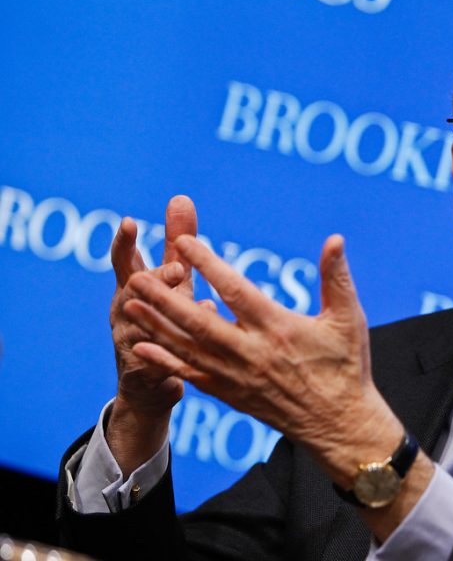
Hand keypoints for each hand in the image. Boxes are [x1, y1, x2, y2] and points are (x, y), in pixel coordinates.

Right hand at [107, 195, 207, 475]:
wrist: (149, 382)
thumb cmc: (163, 317)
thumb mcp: (171, 280)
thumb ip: (175, 242)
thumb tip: (181, 198)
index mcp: (130, 288)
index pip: (124, 262)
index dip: (125, 243)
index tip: (130, 222)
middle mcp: (125, 312)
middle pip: (133, 292)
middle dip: (155, 280)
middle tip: (178, 270)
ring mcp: (130, 341)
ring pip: (146, 326)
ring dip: (166, 314)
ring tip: (191, 299)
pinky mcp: (143, 369)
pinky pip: (162, 357)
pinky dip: (179, 347)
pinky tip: (200, 337)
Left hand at [121, 234, 404, 486]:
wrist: (339, 423)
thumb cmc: (347, 367)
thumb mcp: (349, 318)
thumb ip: (337, 277)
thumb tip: (335, 238)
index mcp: (278, 328)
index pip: (235, 289)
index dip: (208, 264)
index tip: (184, 242)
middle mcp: (251, 353)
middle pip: (198, 320)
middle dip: (164, 298)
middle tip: (136, 276)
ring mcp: (237, 377)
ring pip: (187, 348)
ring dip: (156, 325)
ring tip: (129, 303)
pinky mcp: (231, 395)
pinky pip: (191, 375)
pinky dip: (165, 361)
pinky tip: (142, 346)